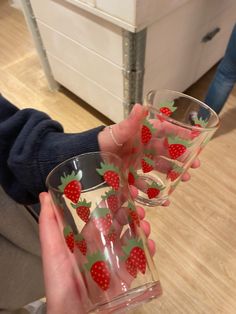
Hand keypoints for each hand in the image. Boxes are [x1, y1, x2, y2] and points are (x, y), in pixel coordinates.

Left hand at [39, 192, 154, 313]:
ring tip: (146, 226)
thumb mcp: (53, 250)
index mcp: (87, 239)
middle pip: (120, 226)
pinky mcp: (125, 278)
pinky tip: (152, 246)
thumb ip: (49, 224)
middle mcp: (102, 247)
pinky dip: (147, 252)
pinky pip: (138, 262)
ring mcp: (115, 262)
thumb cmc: (60, 281)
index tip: (124, 191)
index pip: (102, 216)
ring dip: (141, 230)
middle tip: (140, 207)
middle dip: (130, 214)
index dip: (113, 202)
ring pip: (132, 240)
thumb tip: (44, 194)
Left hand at [98, 104, 199, 206]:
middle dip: (181, 158)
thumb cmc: (103, 142)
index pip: (164, 131)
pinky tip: (162, 199)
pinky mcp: (131, 174)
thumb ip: (129, 123)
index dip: (179, 133)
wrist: (87, 156)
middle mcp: (142, 147)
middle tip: (195, 166)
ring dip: (172, 174)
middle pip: (166, 152)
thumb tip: (140, 106)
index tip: (195, 136)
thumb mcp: (117, 132)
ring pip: (159, 168)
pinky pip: (144, 183)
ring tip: (184, 180)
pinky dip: (152, 191)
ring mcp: (138, 162)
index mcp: (141, 134)